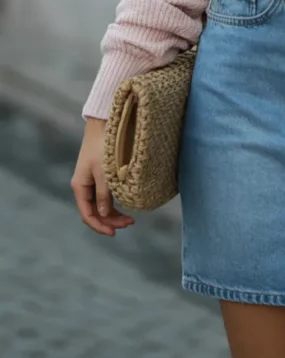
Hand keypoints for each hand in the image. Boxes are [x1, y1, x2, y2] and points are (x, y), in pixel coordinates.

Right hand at [71, 118, 134, 235]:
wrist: (105, 124)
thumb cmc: (103, 146)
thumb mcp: (104, 172)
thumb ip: (104, 194)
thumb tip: (103, 214)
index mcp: (80, 186)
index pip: (87, 214)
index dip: (100, 226)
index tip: (114, 233)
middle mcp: (84, 186)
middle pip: (95, 211)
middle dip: (110, 220)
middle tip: (130, 223)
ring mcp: (92, 181)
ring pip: (102, 205)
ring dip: (114, 213)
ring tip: (131, 218)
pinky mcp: (101, 175)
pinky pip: (106, 195)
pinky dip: (115, 203)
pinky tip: (126, 205)